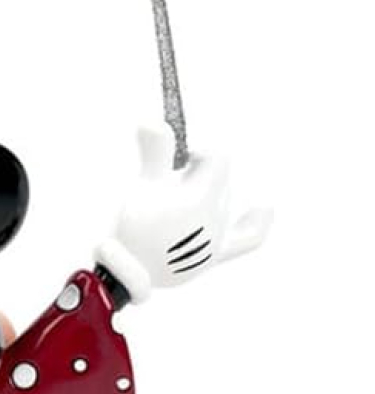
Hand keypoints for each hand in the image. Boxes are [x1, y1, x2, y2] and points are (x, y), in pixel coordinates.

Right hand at [95, 123, 270, 302]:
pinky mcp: (215, 255)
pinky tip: (265, 208)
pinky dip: (257, 222)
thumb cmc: (131, 228)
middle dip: (195, 177)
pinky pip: (249, 238)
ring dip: (209, 194)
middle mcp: (215, 218)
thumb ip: (154, 152)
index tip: (176, 162)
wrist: (127, 273)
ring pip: (226, 201)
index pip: (218, 157)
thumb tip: (152, 120)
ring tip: (183, 203)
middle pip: (219, 180)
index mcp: (200, 198)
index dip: (198, 153)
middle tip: (167, 192)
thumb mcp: (141, 186)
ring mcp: (217, 238)